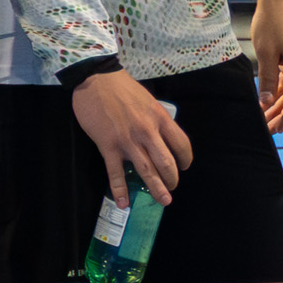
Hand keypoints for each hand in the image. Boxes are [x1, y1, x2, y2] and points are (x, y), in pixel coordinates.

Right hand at [70, 69, 192, 205]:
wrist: (96, 80)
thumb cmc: (123, 88)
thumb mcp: (148, 101)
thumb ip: (155, 119)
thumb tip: (160, 136)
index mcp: (160, 119)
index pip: (181, 144)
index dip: (185, 159)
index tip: (184, 167)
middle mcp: (148, 132)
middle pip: (166, 162)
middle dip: (172, 179)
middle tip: (172, 189)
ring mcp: (128, 140)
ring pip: (146, 170)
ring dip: (156, 188)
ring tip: (163, 201)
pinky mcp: (108, 146)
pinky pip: (116, 173)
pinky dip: (121, 190)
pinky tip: (124, 203)